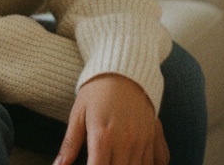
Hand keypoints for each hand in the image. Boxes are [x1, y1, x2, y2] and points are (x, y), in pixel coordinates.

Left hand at [53, 74, 169, 164]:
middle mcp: (124, 141)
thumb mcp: (78, 114)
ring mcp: (141, 140)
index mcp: (102, 137)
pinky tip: (132, 160)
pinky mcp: (152, 136)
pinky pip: (154, 162)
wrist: (124, 68)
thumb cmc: (96, 90)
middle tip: (101, 161)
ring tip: (114, 159)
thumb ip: (69, 145)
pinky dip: (144, 164)